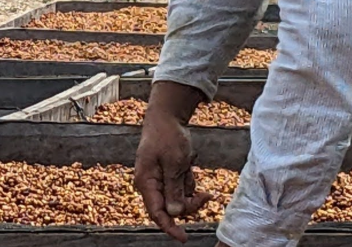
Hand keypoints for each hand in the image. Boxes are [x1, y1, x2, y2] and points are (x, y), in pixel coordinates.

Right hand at [134, 105, 211, 242]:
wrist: (166, 116)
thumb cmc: (167, 136)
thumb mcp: (174, 162)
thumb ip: (173, 188)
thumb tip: (174, 212)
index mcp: (145, 181)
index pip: (156, 213)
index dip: (169, 227)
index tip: (184, 238)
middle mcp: (150, 184)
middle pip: (169, 209)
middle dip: (188, 205)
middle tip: (205, 196)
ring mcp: (158, 180)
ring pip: (177, 200)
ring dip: (189, 193)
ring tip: (192, 172)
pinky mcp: (166, 176)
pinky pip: (180, 190)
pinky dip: (188, 184)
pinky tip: (188, 167)